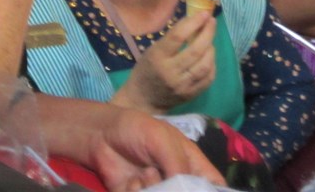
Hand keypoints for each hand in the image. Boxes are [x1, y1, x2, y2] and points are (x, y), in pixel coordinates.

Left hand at [83, 107, 225, 191]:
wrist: (101, 136)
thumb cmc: (137, 129)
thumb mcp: (162, 140)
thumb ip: (178, 165)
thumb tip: (186, 189)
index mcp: (190, 163)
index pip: (214, 184)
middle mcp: (177, 180)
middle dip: (177, 191)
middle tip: (163, 179)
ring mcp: (158, 190)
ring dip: (154, 191)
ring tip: (144, 174)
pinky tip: (130, 182)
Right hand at [112, 12, 215, 112]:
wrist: (142, 100)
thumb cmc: (146, 70)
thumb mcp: (152, 51)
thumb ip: (171, 39)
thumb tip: (193, 22)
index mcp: (158, 57)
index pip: (178, 37)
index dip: (193, 23)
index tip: (203, 13)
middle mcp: (170, 72)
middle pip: (195, 50)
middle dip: (208, 33)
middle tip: (212, 22)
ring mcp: (182, 86)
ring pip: (205, 65)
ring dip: (211, 49)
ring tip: (210, 40)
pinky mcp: (190, 95)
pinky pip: (208, 79)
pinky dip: (212, 65)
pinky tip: (209, 57)